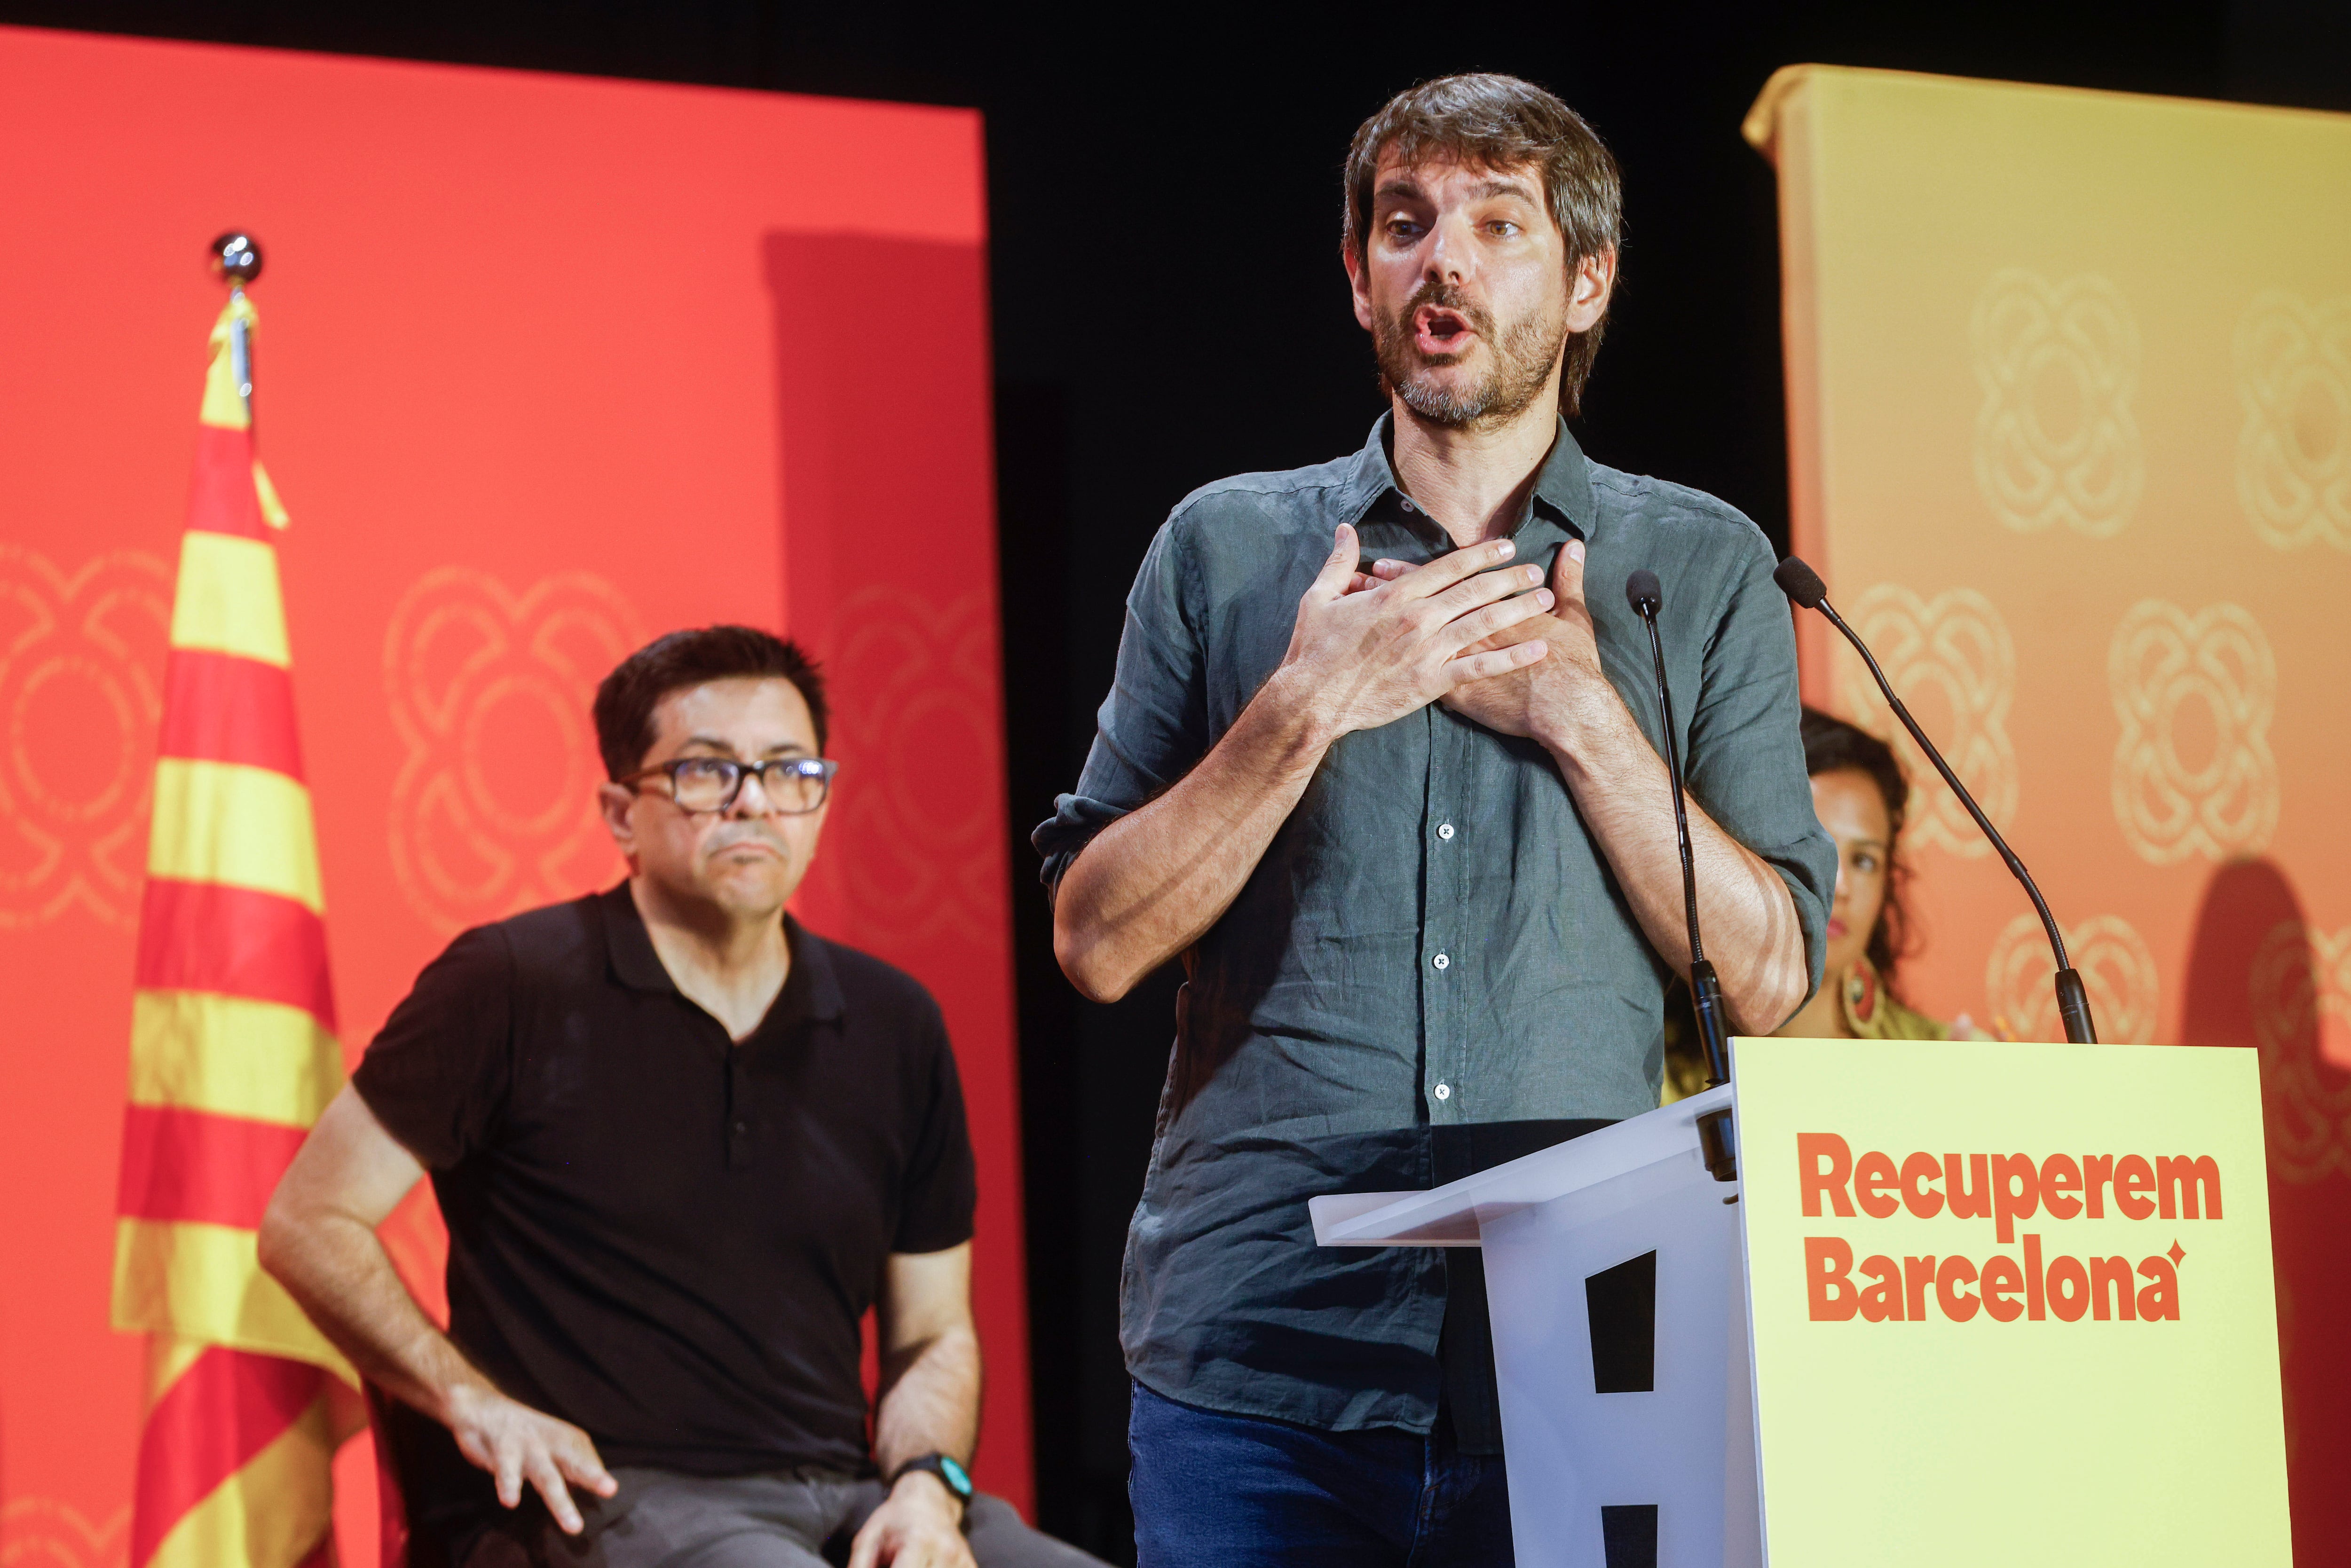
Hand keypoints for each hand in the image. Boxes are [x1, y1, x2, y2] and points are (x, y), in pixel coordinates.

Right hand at [443, 1382, 615, 1534]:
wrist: (483, 1408)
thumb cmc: (523, 1433)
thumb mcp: (551, 1445)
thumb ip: (569, 1466)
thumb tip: (586, 1488)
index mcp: (567, 1440)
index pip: (588, 1461)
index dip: (596, 1476)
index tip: (607, 1491)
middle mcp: (552, 1442)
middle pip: (575, 1462)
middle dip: (593, 1476)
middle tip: (611, 1489)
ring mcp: (528, 1447)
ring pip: (546, 1476)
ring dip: (560, 1502)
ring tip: (573, 1525)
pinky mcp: (502, 1451)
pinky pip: (506, 1471)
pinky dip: (508, 1485)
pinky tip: (511, 1502)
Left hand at [848, 1472, 976, 1567]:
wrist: (929, 1500)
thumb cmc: (894, 1521)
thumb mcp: (867, 1539)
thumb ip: (860, 1566)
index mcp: (918, 1541)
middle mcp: (945, 1551)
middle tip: (893, 1565)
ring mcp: (963, 1560)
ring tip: (907, 1564)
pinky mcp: (971, 1565)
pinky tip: (925, 1566)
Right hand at [1278, 524, 1552, 740]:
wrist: (1312, 700)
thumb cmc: (1313, 651)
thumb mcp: (1320, 598)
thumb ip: (1340, 562)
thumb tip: (1346, 530)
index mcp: (1394, 595)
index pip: (1448, 567)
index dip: (1481, 554)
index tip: (1505, 546)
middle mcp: (1417, 618)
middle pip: (1474, 590)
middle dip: (1509, 577)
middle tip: (1534, 570)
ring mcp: (1426, 650)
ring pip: (1483, 622)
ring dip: (1518, 609)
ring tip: (1545, 599)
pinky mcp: (1430, 682)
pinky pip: (1479, 668)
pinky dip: (1512, 658)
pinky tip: (1538, 649)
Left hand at [1367, 538, 1607, 744]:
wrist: (1566, 707)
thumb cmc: (1572, 664)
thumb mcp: (1574, 616)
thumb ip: (1570, 579)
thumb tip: (1574, 547)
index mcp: (1484, 606)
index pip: (1439, 582)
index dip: (1407, 573)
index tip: (1380, 565)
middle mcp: (1462, 629)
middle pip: (1413, 607)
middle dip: (1382, 597)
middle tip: (1355, 589)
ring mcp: (1454, 661)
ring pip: (1407, 640)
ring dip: (1381, 629)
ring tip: (1357, 622)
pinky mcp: (1453, 691)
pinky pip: (1417, 676)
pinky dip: (1395, 669)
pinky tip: (1377, 665)